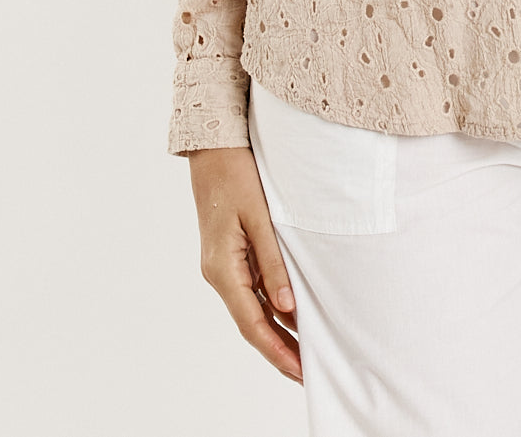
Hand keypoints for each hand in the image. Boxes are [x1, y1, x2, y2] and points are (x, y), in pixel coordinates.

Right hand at [185, 144, 303, 384]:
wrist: (213, 148)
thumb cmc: (236, 175)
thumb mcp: (260, 217)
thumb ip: (274, 263)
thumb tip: (288, 308)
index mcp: (223, 269)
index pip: (253, 323)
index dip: (277, 350)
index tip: (300, 371)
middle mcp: (219, 273)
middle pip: (252, 322)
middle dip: (279, 350)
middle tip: (308, 373)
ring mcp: (222, 265)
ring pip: (252, 308)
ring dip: (277, 331)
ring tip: (304, 353)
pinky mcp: (230, 255)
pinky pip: (251, 290)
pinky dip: (271, 308)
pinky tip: (290, 316)